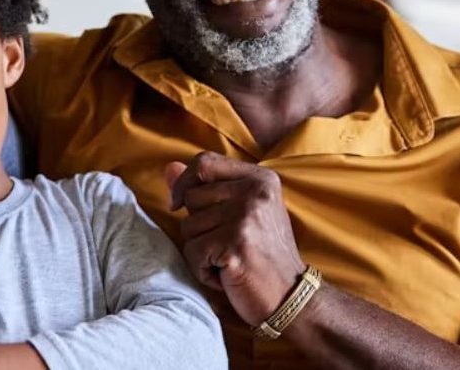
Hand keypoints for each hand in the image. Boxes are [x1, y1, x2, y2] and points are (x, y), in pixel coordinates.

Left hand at [165, 151, 305, 324]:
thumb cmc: (261, 255)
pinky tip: (227, 275)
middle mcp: (255, 192)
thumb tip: (168, 168)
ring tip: (228, 259)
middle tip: (226, 244)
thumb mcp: (240, 214)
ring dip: (200, 251)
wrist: (291, 297)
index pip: (204, 162)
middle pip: (191, 197)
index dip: (185, 183)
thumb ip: (205, 188)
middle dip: (197, 226)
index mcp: (260, 179)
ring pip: (187, 227)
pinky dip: (202, 270)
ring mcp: (246, 217)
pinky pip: (192, 252)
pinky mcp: (235, 243)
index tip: (181, 205)